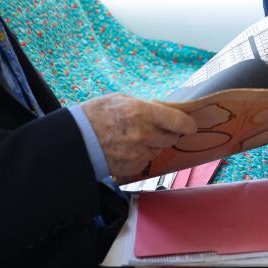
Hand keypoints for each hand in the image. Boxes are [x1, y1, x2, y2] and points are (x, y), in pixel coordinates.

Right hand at [80, 94, 195, 181]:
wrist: (76, 139)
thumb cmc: (97, 114)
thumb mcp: (123, 99)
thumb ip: (146, 106)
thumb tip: (164, 110)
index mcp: (143, 113)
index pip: (178, 121)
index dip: (188, 124)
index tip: (190, 125)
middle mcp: (144, 134)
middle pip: (172, 137)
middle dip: (169, 132)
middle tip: (159, 128)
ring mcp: (139, 153)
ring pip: (159, 150)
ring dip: (155, 144)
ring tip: (137, 137)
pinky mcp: (132, 167)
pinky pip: (147, 161)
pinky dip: (143, 155)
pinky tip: (129, 148)